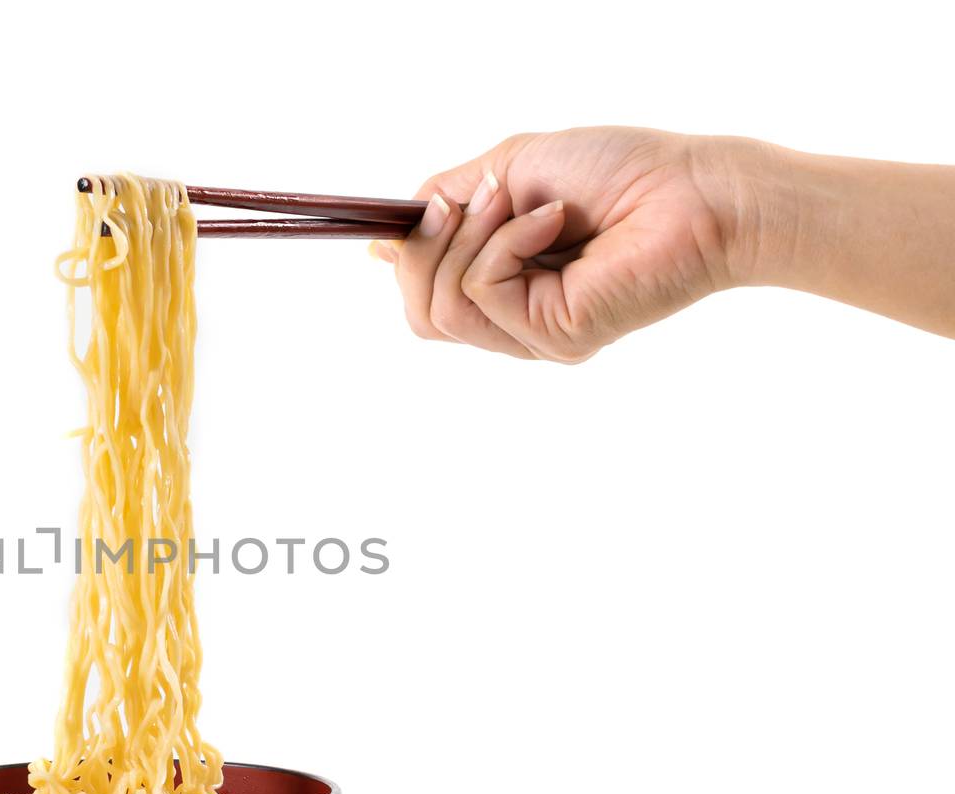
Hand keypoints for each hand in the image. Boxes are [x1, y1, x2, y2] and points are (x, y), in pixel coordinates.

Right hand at [374, 127, 747, 361]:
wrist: (691, 188)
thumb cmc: (617, 170)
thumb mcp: (509, 168)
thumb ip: (448, 203)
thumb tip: (389, 234)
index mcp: (506, 287)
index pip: (425, 302)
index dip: (406, 263)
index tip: (399, 223)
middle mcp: (516, 321)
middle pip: (421, 313)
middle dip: (426, 247)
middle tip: (478, 196)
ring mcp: (533, 336)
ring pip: (441, 307)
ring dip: (468, 238)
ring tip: (518, 200)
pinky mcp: (551, 338)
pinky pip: (483, 291)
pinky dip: (506, 242)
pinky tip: (552, 219)